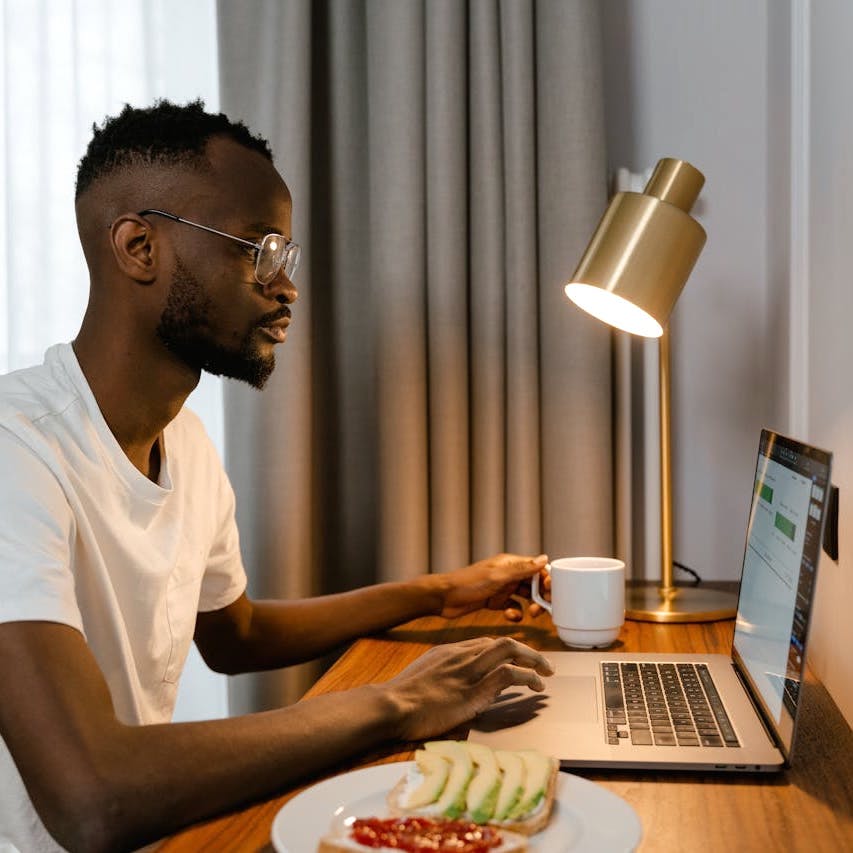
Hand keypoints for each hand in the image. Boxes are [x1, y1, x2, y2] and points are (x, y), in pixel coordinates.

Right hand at [383, 636, 553, 741]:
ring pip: (509, 649)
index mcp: (448, 652)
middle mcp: (461, 654)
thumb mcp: (421, 679)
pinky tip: (536, 686)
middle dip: (526, 651)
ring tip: (546, 673)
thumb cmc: (400, 700)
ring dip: (533, 659)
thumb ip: (440, 679)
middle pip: (502, 642)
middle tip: (542, 664)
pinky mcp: (475, 689)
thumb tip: (451, 693)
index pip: (485, 643)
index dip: (506, 651)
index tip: (517, 661)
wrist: (391, 705)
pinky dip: (527, 677)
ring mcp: (469, 670)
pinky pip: (509, 674)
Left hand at [433, 553, 548, 618]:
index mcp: (510, 564)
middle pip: (533, 583)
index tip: (552, 593)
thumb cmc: (467, 583)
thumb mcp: (497, 577)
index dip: (547, 579)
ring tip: (532, 614)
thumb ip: (521, 569)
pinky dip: (516, 613)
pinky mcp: (495, 601)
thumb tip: (544, 558)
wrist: (443, 598)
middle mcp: (508, 574)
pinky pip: (513, 607)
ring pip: (525, 597)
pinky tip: (511, 616)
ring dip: (531, 606)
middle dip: (542, 595)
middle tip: (545, 608)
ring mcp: (501, 588)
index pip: (537, 568)